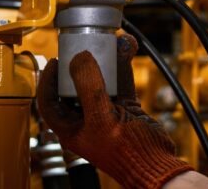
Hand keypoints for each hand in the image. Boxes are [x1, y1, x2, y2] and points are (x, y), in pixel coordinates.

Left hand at [37, 34, 192, 188]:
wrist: (159, 165)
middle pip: (75, 86)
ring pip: (100, 80)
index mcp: (71, 128)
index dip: (48, 80)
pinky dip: (123, 66)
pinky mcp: (124, 107)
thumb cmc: (128, 154)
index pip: (49, 101)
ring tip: (111, 41)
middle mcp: (86, 118)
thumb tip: (79, 58)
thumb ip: (89, 87)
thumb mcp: (102, 119)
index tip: (56, 60)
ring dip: (106, 60)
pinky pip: (120, 82)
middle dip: (81, 63)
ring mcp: (106, 111)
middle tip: (84, 46)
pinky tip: (126, 49)